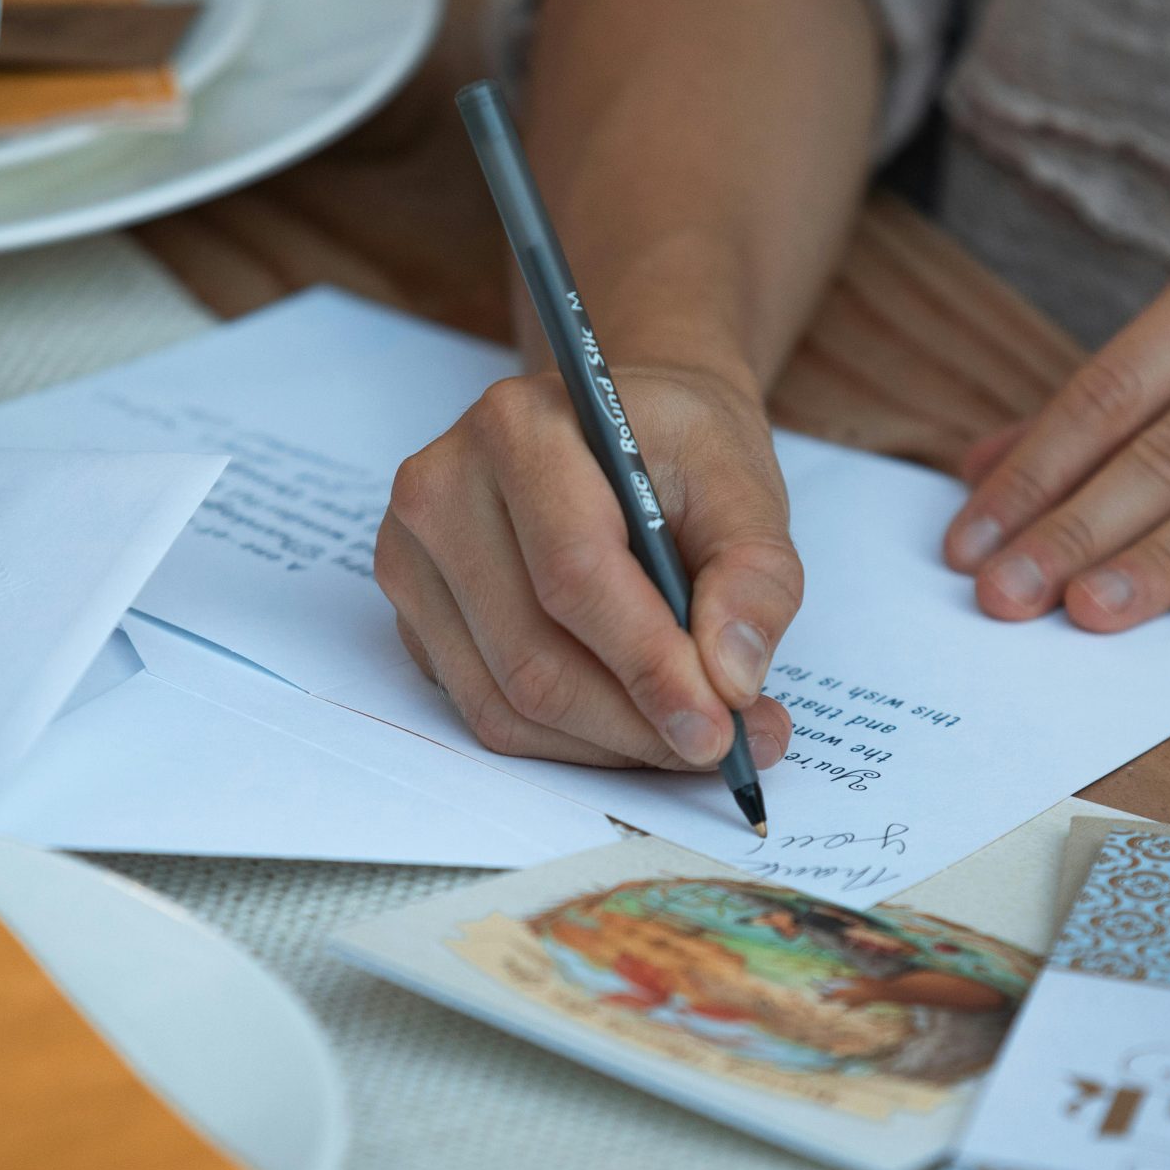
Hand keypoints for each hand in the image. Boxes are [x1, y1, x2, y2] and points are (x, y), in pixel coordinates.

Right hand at [375, 361, 800, 769]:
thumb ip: (756, 578)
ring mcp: (414, 557)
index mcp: (520, 430)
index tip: (718, 730)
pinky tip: (630, 716)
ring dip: (607, 744)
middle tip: (722, 746)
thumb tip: (731, 680)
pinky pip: (487, 711)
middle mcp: (444, 490)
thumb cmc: (677, 448)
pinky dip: (570, 738)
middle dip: (636, 724)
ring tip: (687, 733)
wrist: (614, 423)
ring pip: (507, 703)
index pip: (574, 575)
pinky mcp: (415, 615)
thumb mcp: (746, 487)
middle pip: (533, 657)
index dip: (649, 666)